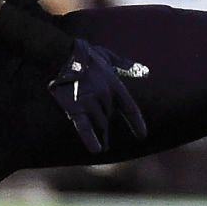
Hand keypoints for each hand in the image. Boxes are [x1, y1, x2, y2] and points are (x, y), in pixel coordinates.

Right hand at [48, 38, 148, 154]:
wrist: (60, 55)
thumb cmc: (84, 55)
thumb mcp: (108, 57)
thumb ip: (126, 66)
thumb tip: (146, 71)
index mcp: (114, 84)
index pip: (129, 108)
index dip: (136, 123)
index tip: (142, 136)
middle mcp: (105, 95)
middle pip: (109, 117)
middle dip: (106, 125)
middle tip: (107, 139)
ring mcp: (90, 102)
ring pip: (99, 124)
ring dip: (102, 136)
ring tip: (103, 147)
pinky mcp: (74, 108)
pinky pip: (84, 128)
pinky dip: (91, 140)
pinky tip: (97, 150)